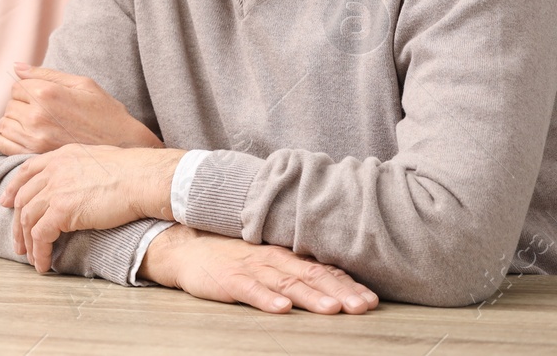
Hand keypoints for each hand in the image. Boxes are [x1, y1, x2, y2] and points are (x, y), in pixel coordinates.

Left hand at [0, 65, 161, 156]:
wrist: (124, 146)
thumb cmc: (106, 113)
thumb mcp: (82, 84)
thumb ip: (46, 74)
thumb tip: (17, 67)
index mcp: (47, 93)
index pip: (17, 86)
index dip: (26, 90)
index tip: (39, 96)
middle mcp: (37, 115)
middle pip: (10, 105)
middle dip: (21, 106)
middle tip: (41, 112)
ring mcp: (35, 138)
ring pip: (5, 123)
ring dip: (13, 121)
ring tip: (32, 123)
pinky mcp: (35, 156)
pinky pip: (2, 145)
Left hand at [1, 144, 182, 272]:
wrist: (143, 179)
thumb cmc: (133, 171)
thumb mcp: (98, 159)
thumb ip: (81, 168)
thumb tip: (82, 182)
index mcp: (61, 156)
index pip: (27, 171)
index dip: (14, 188)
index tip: (7, 202)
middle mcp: (53, 170)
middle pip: (23, 198)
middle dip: (17, 222)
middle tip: (18, 242)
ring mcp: (55, 189)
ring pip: (27, 219)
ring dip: (27, 242)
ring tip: (30, 258)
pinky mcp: (62, 210)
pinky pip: (40, 235)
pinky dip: (39, 252)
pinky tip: (43, 264)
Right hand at [140, 225, 378, 314]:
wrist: (185, 249)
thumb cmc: (232, 258)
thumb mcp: (267, 261)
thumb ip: (297, 272)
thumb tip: (337, 286)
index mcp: (285, 256)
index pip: (322, 269)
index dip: (348, 284)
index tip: (372, 300)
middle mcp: (272, 259)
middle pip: (311, 275)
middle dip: (339, 292)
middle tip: (364, 307)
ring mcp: (250, 268)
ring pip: (286, 283)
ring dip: (310, 296)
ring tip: (332, 309)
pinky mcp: (228, 279)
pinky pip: (249, 290)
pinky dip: (266, 299)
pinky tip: (281, 309)